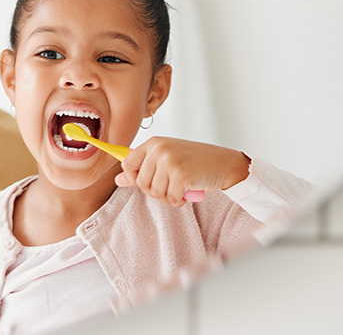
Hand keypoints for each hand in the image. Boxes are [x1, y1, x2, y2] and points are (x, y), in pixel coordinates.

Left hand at [114, 137, 249, 206]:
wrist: (224, 163)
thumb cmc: (195, 161)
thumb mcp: (166, 160)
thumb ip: (142, 169)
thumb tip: (118, 180)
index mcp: (153, 143)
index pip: (126, 164)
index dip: (134, 178)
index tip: (147, 180)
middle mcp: (159, 149)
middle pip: (141, 183)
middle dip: (155, 190)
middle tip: (172, 184)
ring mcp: (169, 161)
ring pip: (155, 193)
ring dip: (169, 196)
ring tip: (181, 186)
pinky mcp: (181, 175)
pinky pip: (171, 198)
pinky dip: (180, 200)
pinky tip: (188, 191)